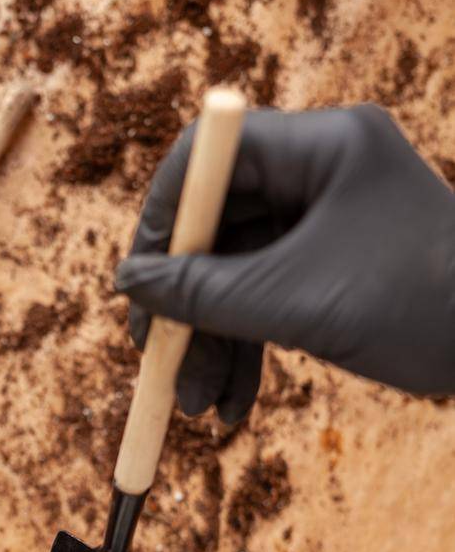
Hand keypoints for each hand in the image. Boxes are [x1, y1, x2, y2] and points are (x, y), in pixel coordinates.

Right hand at [114, 104, 454, 420]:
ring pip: (239, 269)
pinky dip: (248, 345)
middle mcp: (323, 169)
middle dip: (185, 301)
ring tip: (198, 405)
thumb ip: (205, 293)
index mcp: (323, 146)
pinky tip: (232, 401)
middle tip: (157, 360)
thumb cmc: (422, 306)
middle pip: (217, 222)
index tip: (140, 284)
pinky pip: (270, 293)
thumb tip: (129, 284)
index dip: (163, 218)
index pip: (209, 153)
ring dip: (212, 339)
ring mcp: (331, 217)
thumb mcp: (295, 304)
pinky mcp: (337, 262)